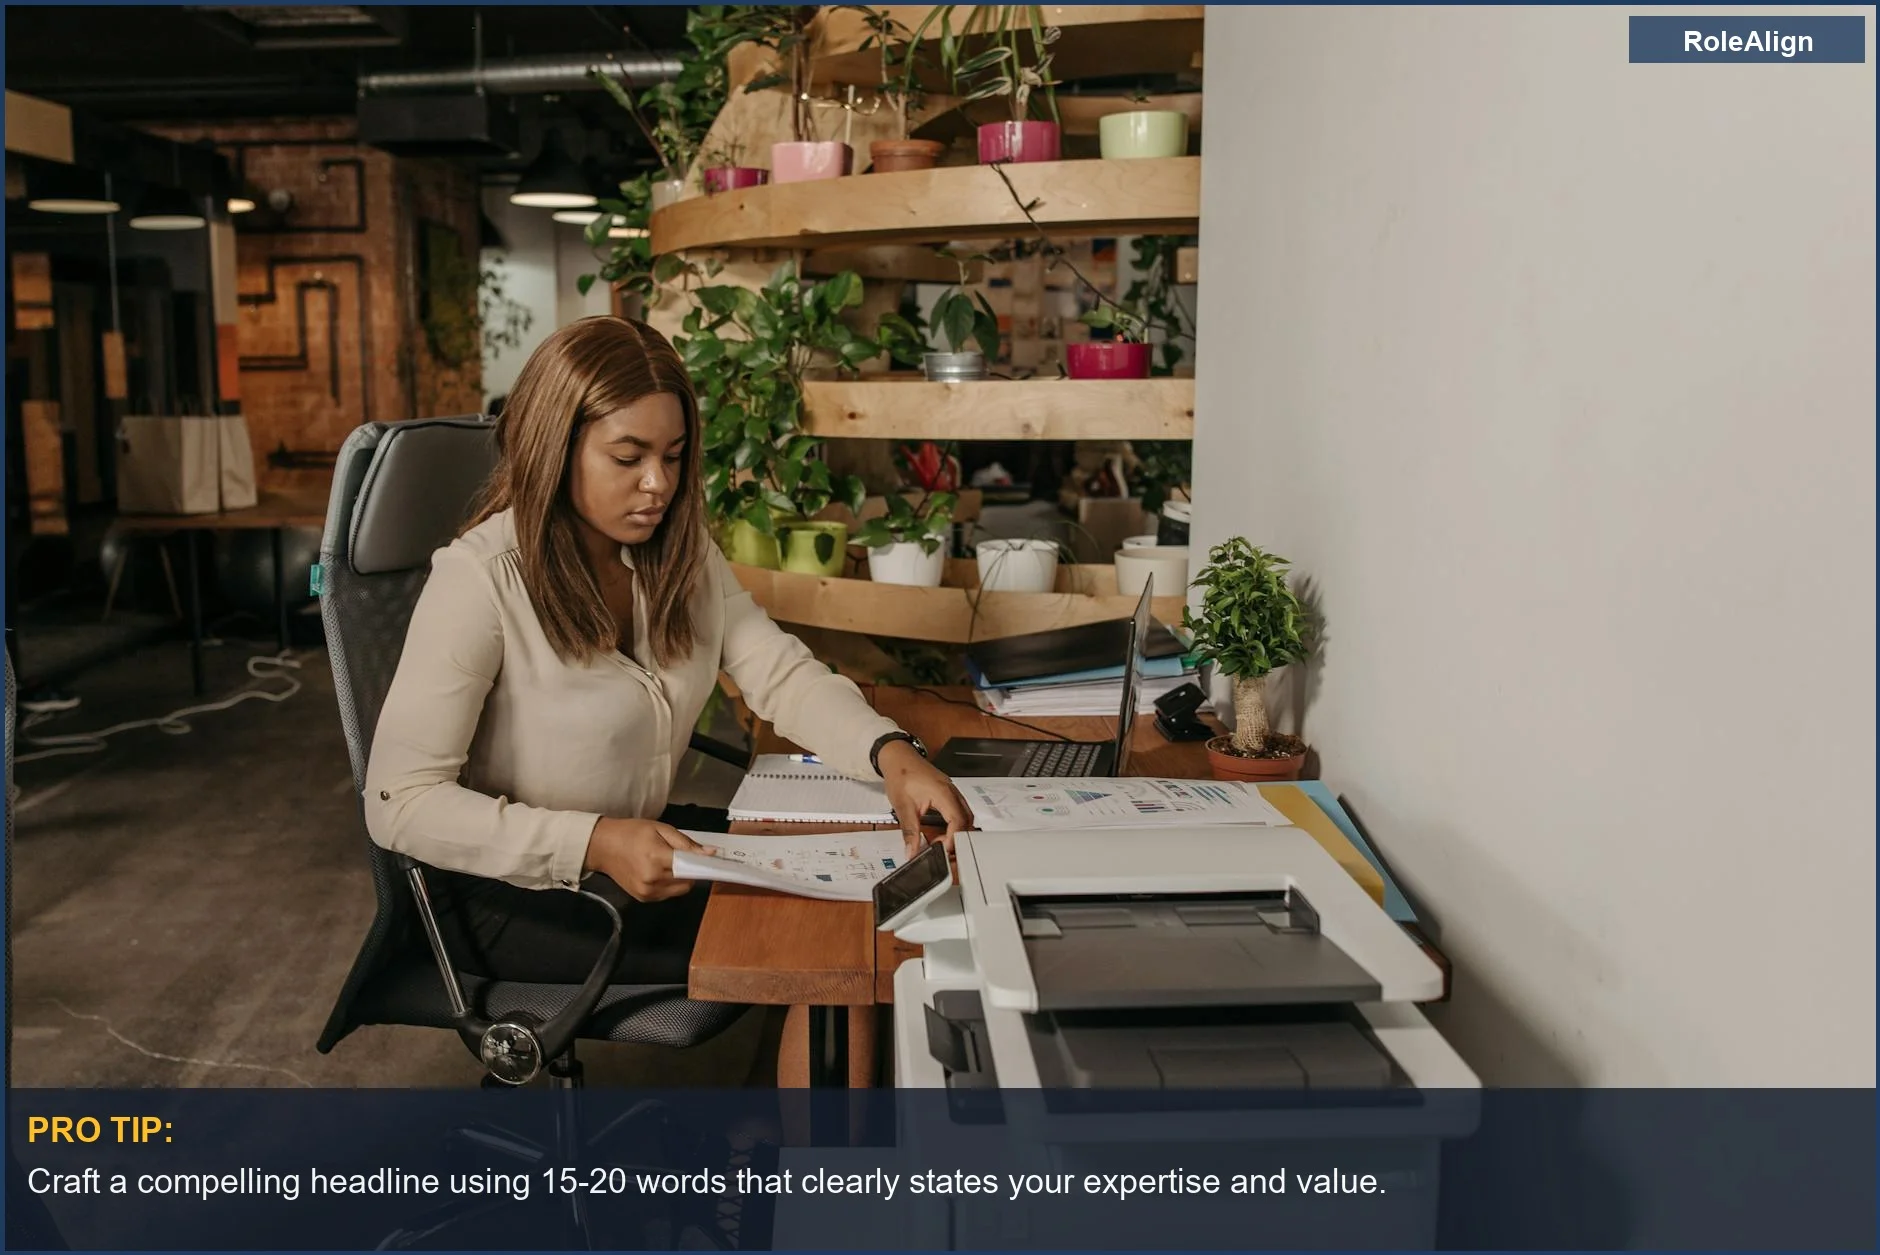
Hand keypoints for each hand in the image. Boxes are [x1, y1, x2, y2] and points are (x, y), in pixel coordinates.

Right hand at [584, 818, 716, 901]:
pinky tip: (658, 871)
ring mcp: (647, 892)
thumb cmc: (631, 833)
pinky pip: (668, 894)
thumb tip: (709, 853)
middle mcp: (652, 879)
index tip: (710, 860)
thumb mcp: (660, 828)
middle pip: (688, 881)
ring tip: (665, 862)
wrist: (602, 846)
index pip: (690, 867)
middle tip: (680, 856)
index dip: (702, 864)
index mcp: (656, 858)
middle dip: (690, 869)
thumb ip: (686, 843)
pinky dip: (669, 884)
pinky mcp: (643, 898)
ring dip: (680, 878)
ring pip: (680, 890)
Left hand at [877, 738, 972, 852]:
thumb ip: (909, 831)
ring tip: (941, 842)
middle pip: (966, 820)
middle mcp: (952, 792)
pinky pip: (959, 810)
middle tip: (942, 849)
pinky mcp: (948, 792)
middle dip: (957, 838)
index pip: (958, 821)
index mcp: (943, 793)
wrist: (898, 757)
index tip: (941, 849)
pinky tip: (942, 830)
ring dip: (957, 831)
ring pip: (965, 816)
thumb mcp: (902, 806)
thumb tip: (912, 850)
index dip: (952, 839)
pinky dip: (955, 823)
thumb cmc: (901, 774)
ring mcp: (952, 791)